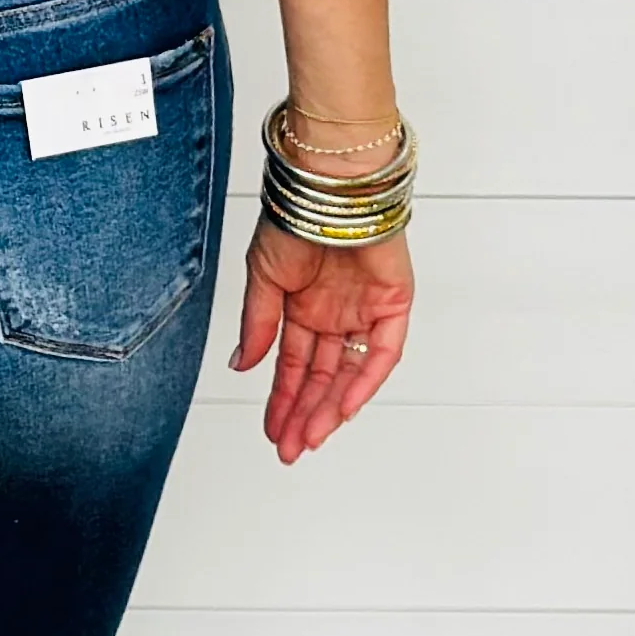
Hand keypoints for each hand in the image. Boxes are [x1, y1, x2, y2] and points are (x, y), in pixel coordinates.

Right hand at [230, 213, 413, 462]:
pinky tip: (345, 406)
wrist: (330, 188)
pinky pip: (382, 354)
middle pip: (321, 376)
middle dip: (305, 413)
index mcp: (301, 306)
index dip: (283, 399)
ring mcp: (363, 313)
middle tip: (291, 446)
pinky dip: (365, 382)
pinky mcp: (393, 307)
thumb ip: (257, 325)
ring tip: (313, 436)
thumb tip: (241, 365)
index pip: (293, 365)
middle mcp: (333, 313)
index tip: (272, 429)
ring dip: (331, 407)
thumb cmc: (295, 218)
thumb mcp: (263, 276)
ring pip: (350, 373)